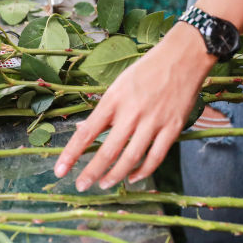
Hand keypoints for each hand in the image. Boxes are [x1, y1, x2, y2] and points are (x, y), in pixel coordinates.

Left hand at [54, 24, 216, 190]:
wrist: (183, 57)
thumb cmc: (146, 70)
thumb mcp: (117, 85)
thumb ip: (102, 111)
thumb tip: (82, 131)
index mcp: (113, 99)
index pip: (88, 132)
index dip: (71, 153)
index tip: (59, 170)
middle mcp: (132, 112)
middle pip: (108, 150)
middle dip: (92, 172)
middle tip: (80, 185)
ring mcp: (154, 121)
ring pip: (132, 157)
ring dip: (116, 175)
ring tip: (104, 184)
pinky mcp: (173, 127)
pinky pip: (157, 156)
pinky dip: (144, 170)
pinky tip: (133, 177)